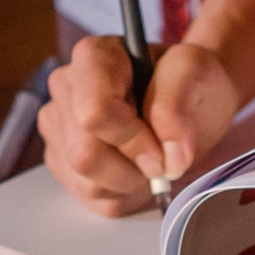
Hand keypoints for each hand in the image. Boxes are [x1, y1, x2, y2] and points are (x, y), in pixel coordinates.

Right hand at [39, 37, 242, 215]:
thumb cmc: (190, 82)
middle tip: (162, 158)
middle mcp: (65, 88)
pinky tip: (136, 169)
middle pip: (84, 154)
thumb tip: (170, 158)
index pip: (94, 112)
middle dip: (132, 169)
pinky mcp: (61, 160)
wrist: (192, 102)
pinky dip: (123, 195)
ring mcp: (58, 126)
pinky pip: (89, 198)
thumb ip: (177, 107)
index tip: (163, 150)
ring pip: (85, 182)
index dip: (131, 140)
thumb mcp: (196, 74)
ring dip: (129, 183)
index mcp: (93, 57)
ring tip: (150, 158)